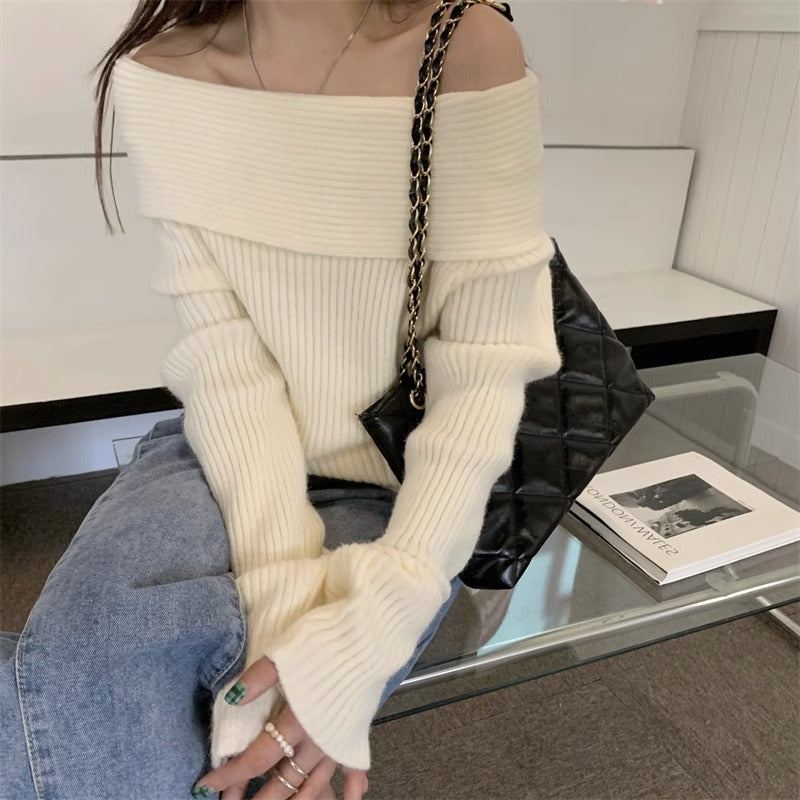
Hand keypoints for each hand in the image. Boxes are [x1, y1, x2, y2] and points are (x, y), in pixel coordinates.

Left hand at [192, 655, 368, 799]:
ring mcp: (339, 740)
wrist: (370, 636)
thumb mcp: (285, 653)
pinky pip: (354, 771)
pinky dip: (351, 790)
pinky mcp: (356, 733)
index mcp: (297, 721)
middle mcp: (318, 740)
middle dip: (258, 799)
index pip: (257, 759)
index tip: (207, 786)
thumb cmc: (327, 641)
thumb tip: (232, 699)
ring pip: (314, 785)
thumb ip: (258, 679)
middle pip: (283, 781)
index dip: (230, 775)